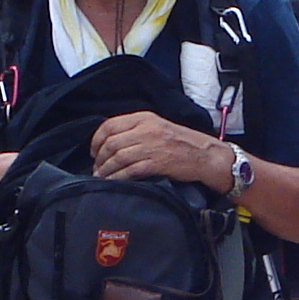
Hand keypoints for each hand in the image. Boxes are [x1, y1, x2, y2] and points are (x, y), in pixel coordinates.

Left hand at [90, 111, 227, 189]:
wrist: (205, 156)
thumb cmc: (182, 143)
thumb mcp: (158, 127)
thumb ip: (136, 130)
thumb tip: (111, 143)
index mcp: (144, 118)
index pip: (110, 125)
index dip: (96, 140)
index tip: (93, 151)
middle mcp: (146, 129)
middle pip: (111, 143)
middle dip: (100, 158)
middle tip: (97, 168)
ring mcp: (151, 146)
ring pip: (118, 157)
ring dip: (106, 169)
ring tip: (102, 176)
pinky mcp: (156, 163)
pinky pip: (129, 170)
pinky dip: (117, 177)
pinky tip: (113, 181)